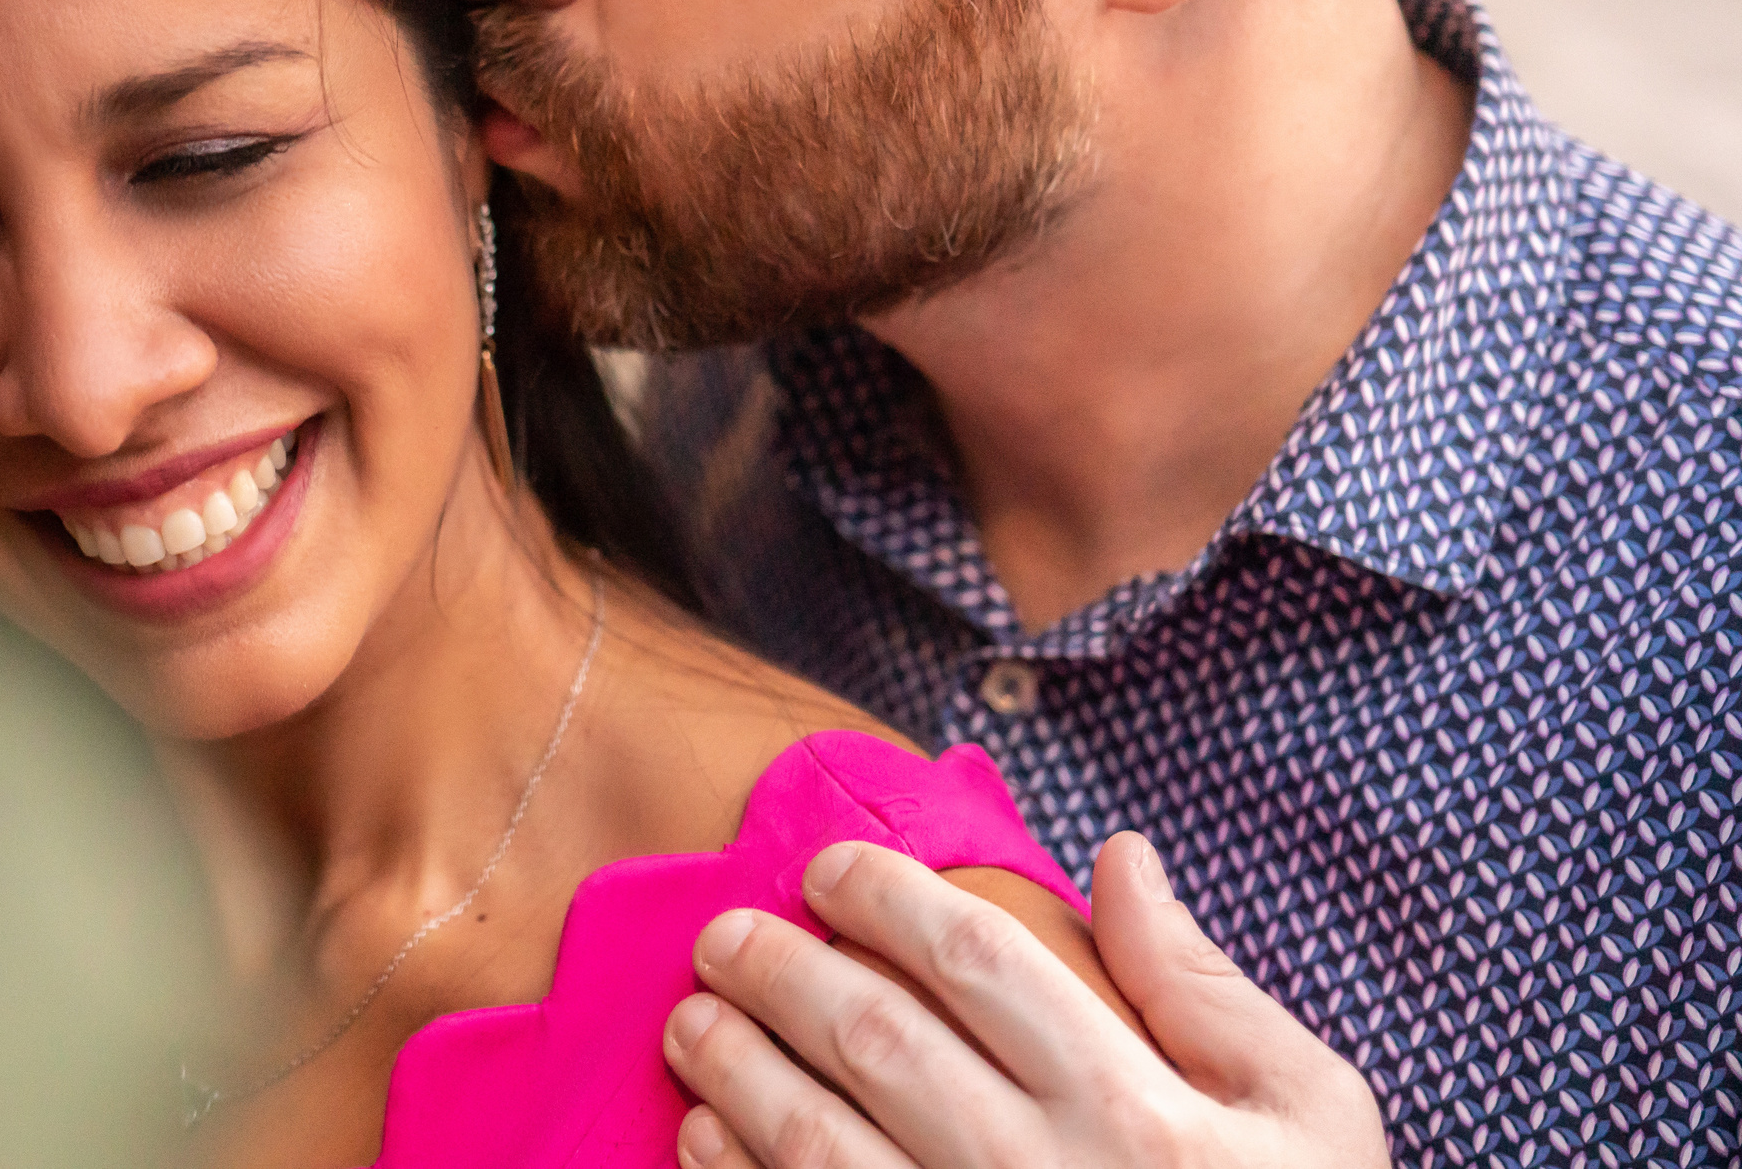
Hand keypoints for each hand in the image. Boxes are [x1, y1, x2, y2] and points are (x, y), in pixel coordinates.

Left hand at [662, 833, 1388, 1168]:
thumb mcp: (1304, 1114)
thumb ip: (1203, 986)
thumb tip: (1121, 856)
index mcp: (1133, 1111)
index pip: (975, 960)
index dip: (884, 895)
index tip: (827, 866)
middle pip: (871, 1037)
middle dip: (776, 969)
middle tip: (722, 935)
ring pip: (813, 1139)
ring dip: (734, 1067)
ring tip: (690, 1019)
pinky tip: (702, 1135)